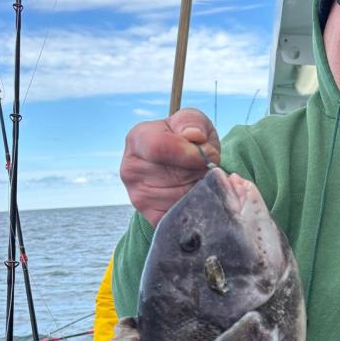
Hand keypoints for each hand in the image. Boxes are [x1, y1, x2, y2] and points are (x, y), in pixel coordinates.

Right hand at [120, 108, 220, 225]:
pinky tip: (200, 197)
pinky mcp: (153, 218)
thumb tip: (193, 136)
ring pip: (183, 198)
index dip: (190, 152)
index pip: (160, 147)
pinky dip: (200, 209)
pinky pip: (183, 218)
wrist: (184, 167)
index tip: (208, 155)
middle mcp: (131, 170)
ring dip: (203, 191)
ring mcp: (139, 197)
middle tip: (207, 168)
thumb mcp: (193, 121)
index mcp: (137, 139)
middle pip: (176, 176)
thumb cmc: (188, 141)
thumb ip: (193, 122)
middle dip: (200, 172)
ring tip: (202, 180)